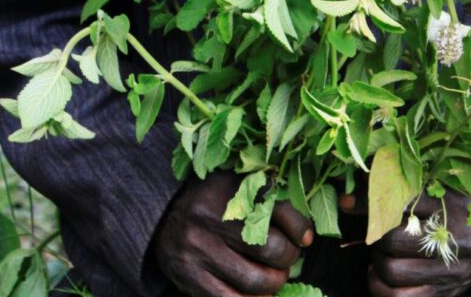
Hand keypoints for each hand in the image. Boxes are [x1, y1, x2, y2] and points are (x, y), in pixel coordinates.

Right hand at [153, 171, 313, 296]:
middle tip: (287, 260)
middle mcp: (214, 219)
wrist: (163, 212)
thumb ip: (271, 201)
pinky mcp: (189, 276)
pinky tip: (258, 296)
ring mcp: (199, 250)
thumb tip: (307, 237)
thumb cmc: (213, 198)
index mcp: (231, 189)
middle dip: (287, 259)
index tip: (306, 239)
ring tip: (275, 278)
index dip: (300, 228)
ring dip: (274, 284)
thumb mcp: (240, 186)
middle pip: (270, 248)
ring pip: (253, 280)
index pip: (280, 210)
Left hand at [340, 188, 470, 296]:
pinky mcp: (439, 295)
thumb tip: (366, 172)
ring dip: (376, 260)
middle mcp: (453, 240)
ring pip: (391, 270)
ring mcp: (447, 272)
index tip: (348, 200)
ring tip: (379, 250)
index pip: (404, 201)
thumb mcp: (446, 189)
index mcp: (453, 206)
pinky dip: (379, 286)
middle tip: (373, 227)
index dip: (372, 200)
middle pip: (394, 238)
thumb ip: (414, 181)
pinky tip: (378, 274)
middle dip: (375, 233)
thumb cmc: (459, 212)